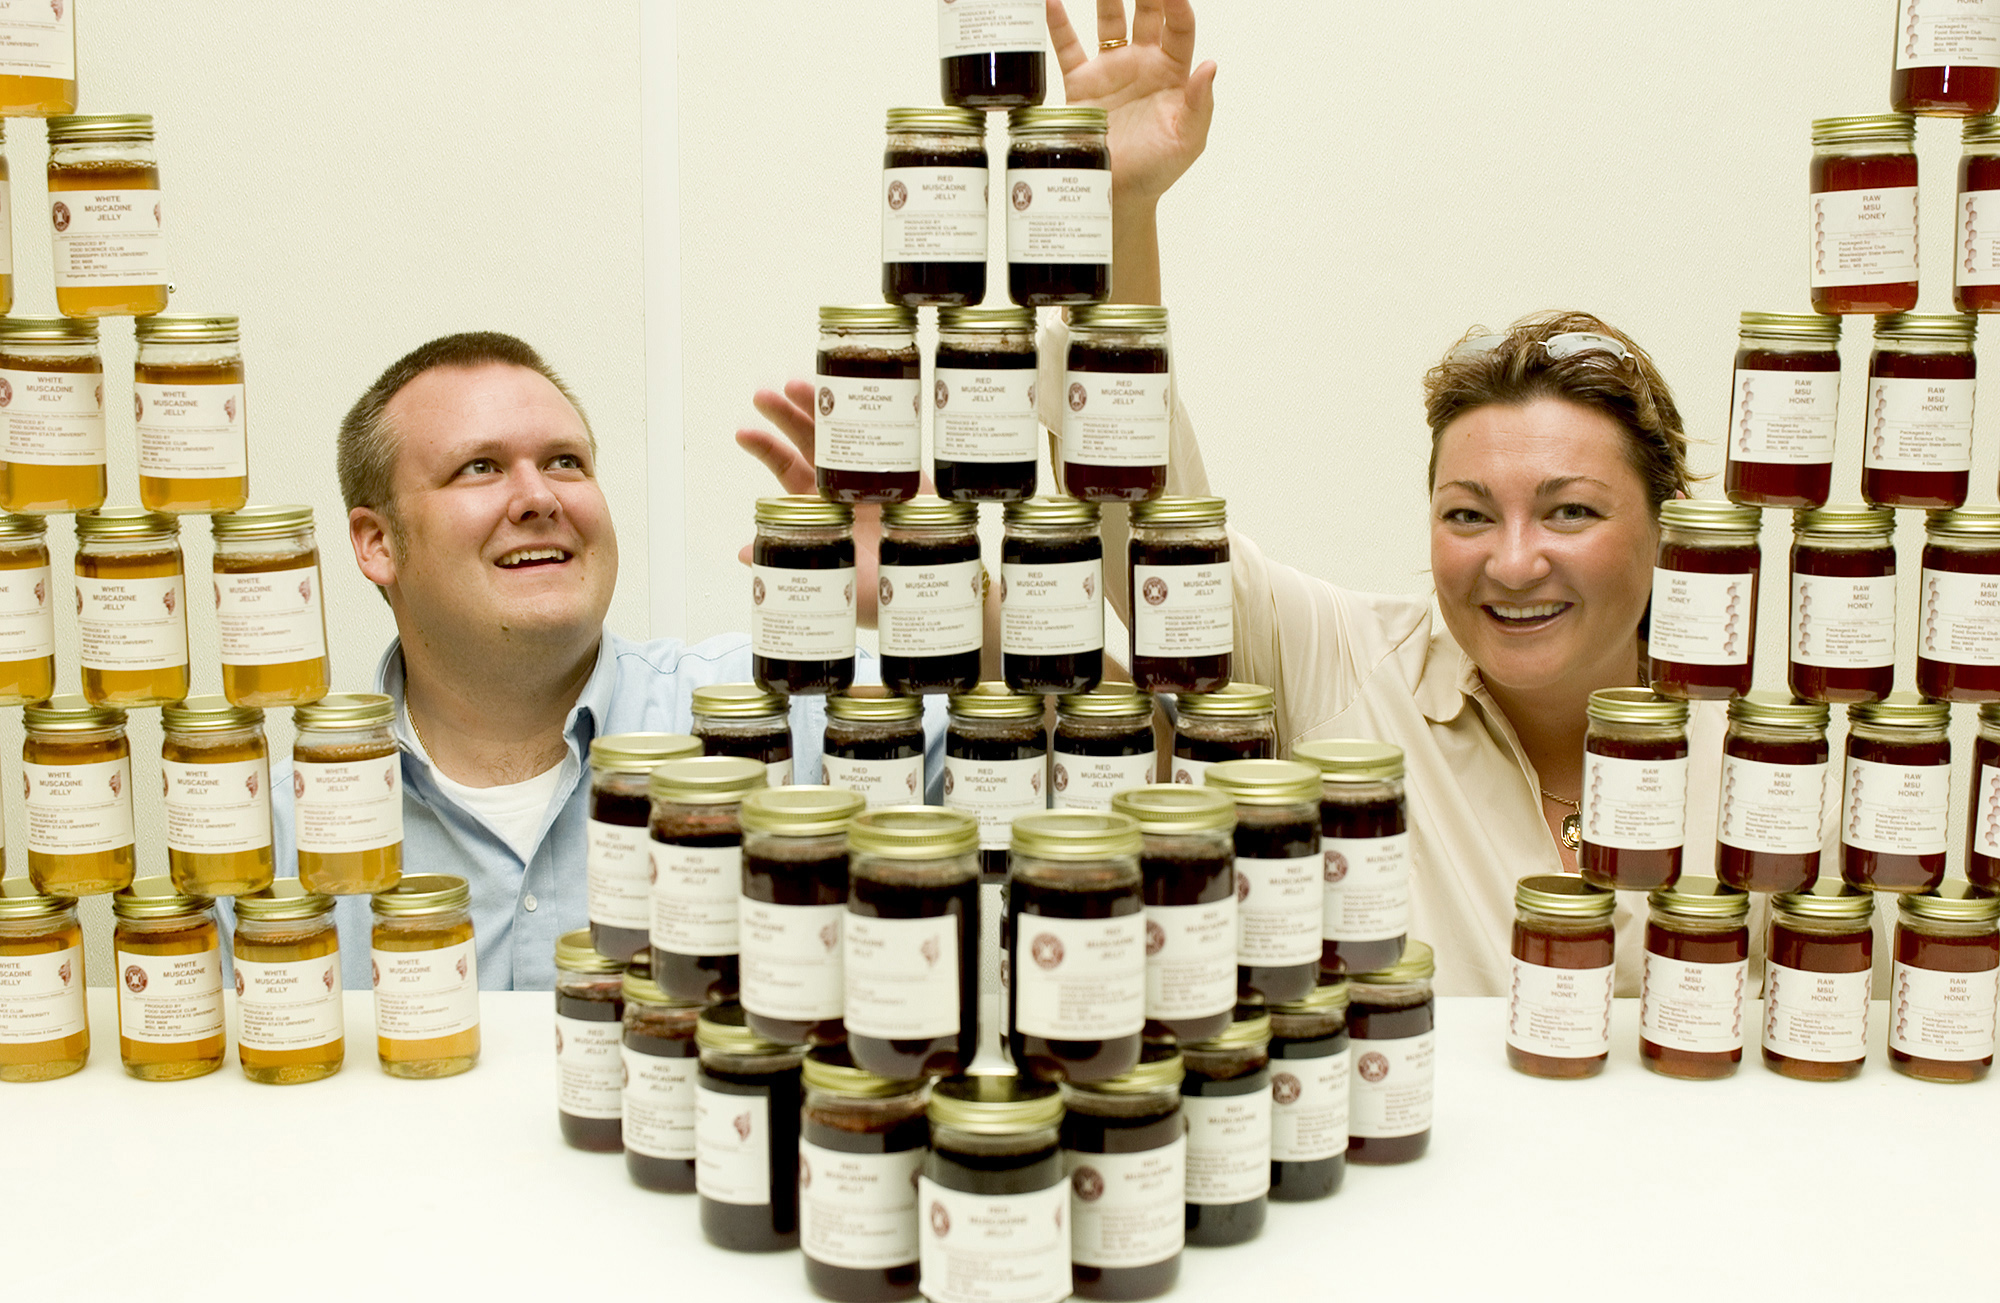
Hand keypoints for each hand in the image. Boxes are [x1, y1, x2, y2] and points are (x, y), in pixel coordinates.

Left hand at [735, 380, 934, 629]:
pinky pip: (889, 439)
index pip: (786, 469)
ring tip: (800, 384)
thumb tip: (742, 553)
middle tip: (767, 394)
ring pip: (844, 433)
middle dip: (788, 415)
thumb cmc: (879, 593)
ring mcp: (873, 477)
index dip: (766, 449)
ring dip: (823, 407)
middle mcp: (841, 487)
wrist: (929, 589)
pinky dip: (876, 416)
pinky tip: (861, 394)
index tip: (744, 432)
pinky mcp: (906, 475)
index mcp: (819, 508)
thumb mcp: (830, 582)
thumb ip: (790, 564)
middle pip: (810, 442)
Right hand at [1047, 0, 1215, 206]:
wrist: (1118, 195)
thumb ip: (1201, 103)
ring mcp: (1111, 70)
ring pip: (1108, 20)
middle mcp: (1142, 63)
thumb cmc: (1158, 169)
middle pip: (1146, 13)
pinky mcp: (1081, 84)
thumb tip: (1210, 67)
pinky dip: (1058, 24)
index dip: (1177, 5)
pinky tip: (1051, 1)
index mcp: (1173, 72)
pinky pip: (1068, 47)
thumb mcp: (1188, 140)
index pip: (1178, 28)